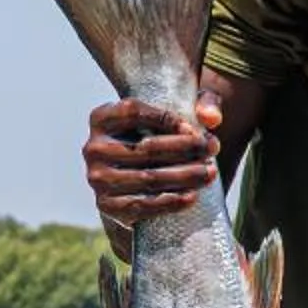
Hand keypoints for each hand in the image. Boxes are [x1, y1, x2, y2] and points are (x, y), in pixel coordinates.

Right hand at [83, 95, 221, 224]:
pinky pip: (143, 204)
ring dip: (185, 176)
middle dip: (186, 149)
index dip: (167, 119)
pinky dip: (170, 201)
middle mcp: (94, 147)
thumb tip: (213, 117)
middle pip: (147, 147)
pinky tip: (192, 195)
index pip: (134, 111)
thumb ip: (203, 102)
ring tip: (210, 172)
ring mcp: (98, 178)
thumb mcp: (176, 114)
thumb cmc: (159, 140)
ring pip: (149, 177)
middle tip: (211, 149)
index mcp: (102, 118)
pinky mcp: (107, 205)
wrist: (135, 183)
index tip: (196, 128)